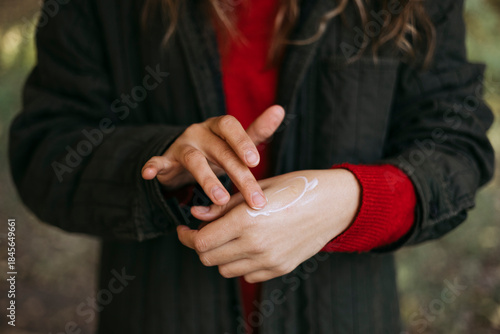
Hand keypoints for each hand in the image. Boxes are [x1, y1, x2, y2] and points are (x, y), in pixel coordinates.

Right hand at [141, 105, 284, 207]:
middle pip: (220, 151)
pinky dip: (153, 165)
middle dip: (238, 175)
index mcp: (219, 126)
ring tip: (221, 200)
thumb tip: (281, 109)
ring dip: (207, 179)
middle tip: (254, 198)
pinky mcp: (166, 160)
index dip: (241, 142)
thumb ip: (258, 131)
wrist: (184, 158)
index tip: (255, 163)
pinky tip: (149, 174)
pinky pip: (158, 161)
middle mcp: (200, 132)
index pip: (230, 126)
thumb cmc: (218, 150)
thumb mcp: (237, 142)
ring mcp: (182, 146)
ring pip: (194, 160)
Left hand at [177, 169, 360, 282]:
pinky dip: (241, 263)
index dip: (187, 236)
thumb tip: (195, 214)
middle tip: (203, 231)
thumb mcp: (256, 188)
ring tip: (229, 236)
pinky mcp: (280, 268)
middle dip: (201, 245)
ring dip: (220, 255)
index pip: (202, 241)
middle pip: (209, 259)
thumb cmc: (295, 186)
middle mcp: (256, 245)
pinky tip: (249, 245)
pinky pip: (248, 275)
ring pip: (226, 270)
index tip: (184, 228)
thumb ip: (223, 205)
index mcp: (246, 220)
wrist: (334, 202)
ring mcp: (269, 260)